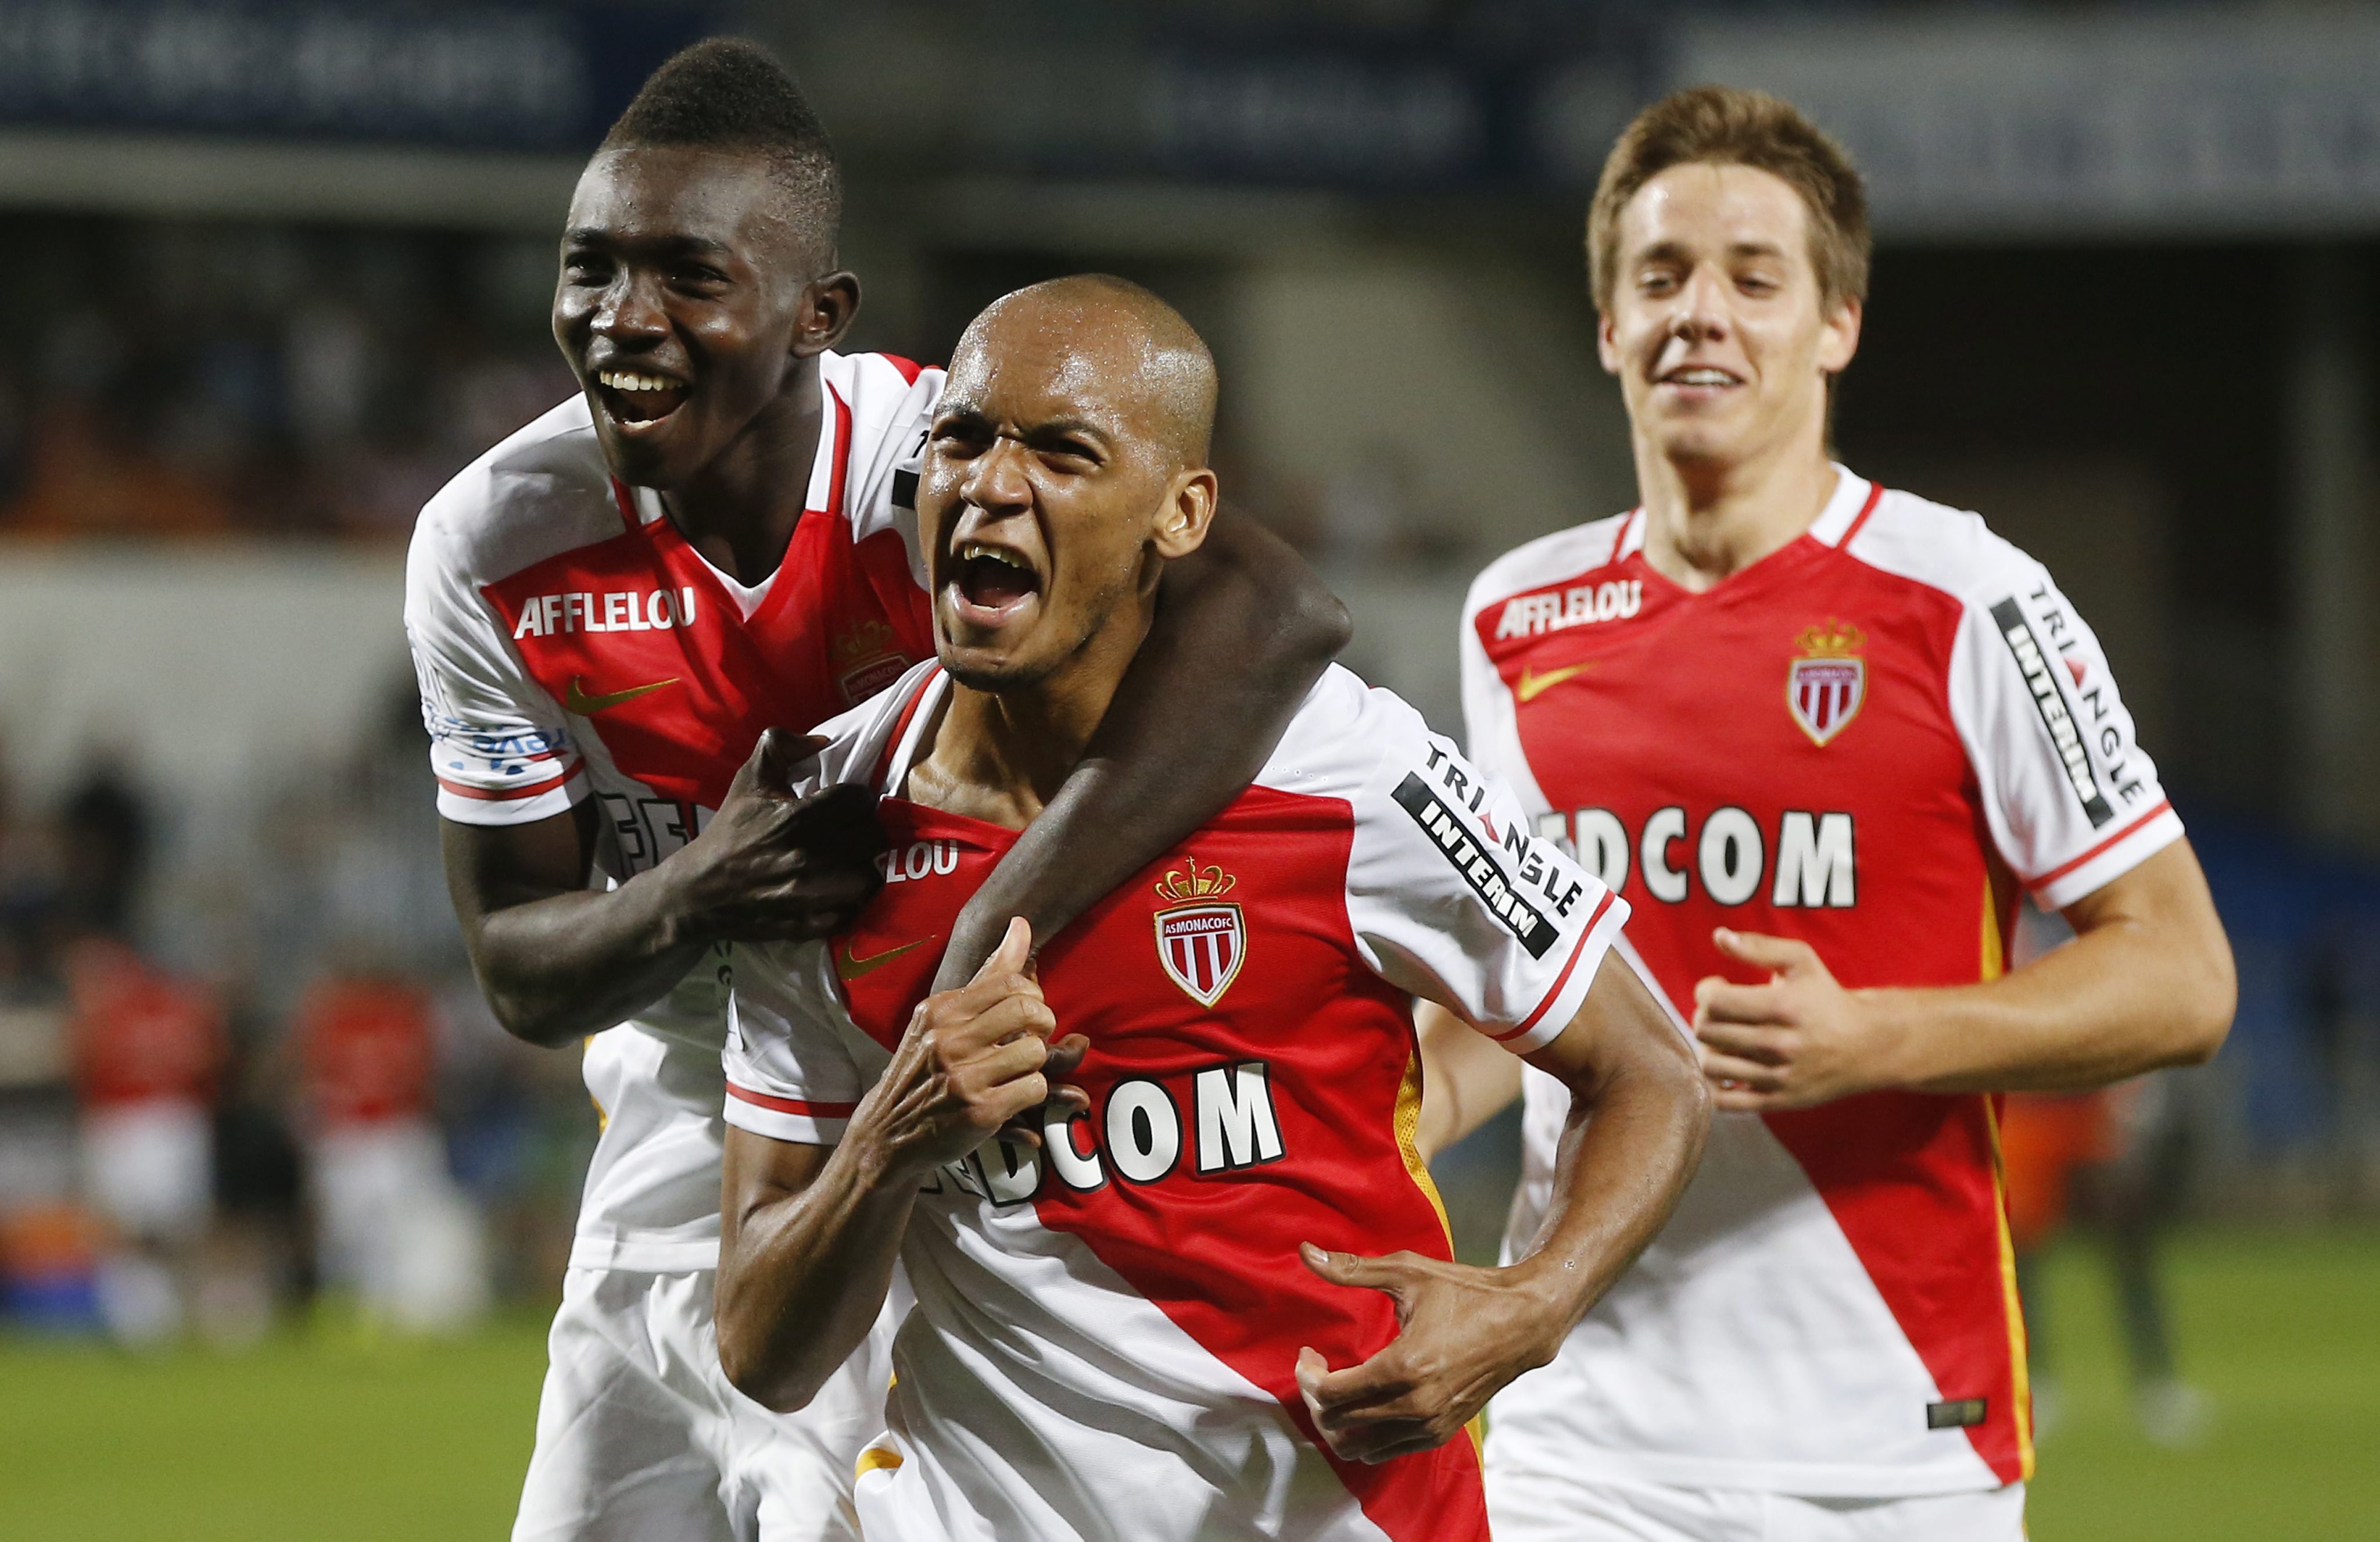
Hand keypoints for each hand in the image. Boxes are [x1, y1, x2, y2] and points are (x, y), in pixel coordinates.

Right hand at [665, 729, 887, 944]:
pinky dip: (851, 901)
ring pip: (871, 875)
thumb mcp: (748, 781)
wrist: (699, 893)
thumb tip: (822, 741)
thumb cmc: (728, 833)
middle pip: (874, 837)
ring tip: (848, 861)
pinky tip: (835, 889)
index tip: (843, 803)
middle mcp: (812, 857)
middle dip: (864, 830)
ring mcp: (815, 895)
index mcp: (799, 818)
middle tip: (848, 831)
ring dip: (864, 867)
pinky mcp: (814, 924)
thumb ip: (780, 746)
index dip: (855, 798)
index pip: (860, 799)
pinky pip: (856, 910)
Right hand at [849, 919, 1087, 1187]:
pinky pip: (1034, 1088)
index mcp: (940, 1010)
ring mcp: (962, 1077)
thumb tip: (1021, 923)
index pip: (1011, 982)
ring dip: (1035, 1064)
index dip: (1033, 996)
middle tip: (1033, 1037)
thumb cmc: (923, 1070)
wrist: (887, 1134)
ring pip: (1036, 1052)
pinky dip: (1032, 1093)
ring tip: (1015, 1071)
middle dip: (1043, 1024)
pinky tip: (1011, 1096)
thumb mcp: (941, 1019)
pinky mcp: (979, 1112)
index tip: (1026, 1012)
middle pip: (1028, 1011)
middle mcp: (948, 1040)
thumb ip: (987, 973)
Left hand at [1293, 1242, 1559, 1464]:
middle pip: (1337, 1423)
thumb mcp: (1407, 1272)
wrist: (1522, 1322)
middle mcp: (1416, 1405)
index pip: (1330, 1393)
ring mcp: (1430, 1425)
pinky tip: (1368, 1401)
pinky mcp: (1441, 1433)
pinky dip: (1365, 1434)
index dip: (1307, 1375)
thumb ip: (1351, 1269)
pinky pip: (1385, 1451)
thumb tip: (1304, 1251)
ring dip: (1338, 1422)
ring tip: (1340, 1388)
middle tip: (1319, 1368)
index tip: (1309, 1353)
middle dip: (1316, 1397)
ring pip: (1358, 1449)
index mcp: (1404, 1366)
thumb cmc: (1466, 1292)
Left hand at [1691, 928, 1892, 1110]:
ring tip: (1722, 1040)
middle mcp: (1779, 1044)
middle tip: (1720, 1013)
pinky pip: (1725, 1102)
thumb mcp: (1801, 961)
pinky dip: (1714, 1086)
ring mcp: (1778, 1076)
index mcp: (1781, 1007)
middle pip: (1707, 1032)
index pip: (1713, 1002)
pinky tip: (1726, 1068)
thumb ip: (1758, 946)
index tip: (1717, 988)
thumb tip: (1719, 936)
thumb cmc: (1826, 998)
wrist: (1867, 1045)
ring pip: (1710, 1066)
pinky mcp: (1778, 1101)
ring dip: (1708, 1049)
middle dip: (1704, 1017)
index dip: (1704, 991)